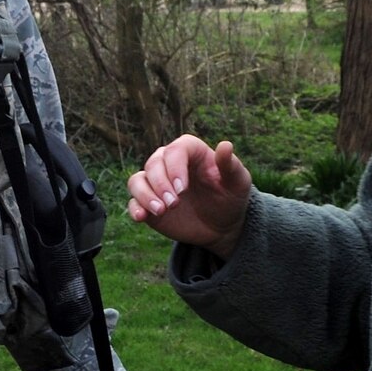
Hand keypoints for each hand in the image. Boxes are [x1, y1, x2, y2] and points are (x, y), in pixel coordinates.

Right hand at [126, 135, 253, 258]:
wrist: (221, 225)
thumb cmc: (231, 197)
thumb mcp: (238, 183)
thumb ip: (231, 165)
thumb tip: (225, 145)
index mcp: (191, 152)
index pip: (175, 149)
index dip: (175, 167)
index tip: (182, 188)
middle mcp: (170, 164)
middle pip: (153, 163)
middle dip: (161, 184)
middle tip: (175, 204)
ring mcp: (157, 184)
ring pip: (138, 180)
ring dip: (145, 195)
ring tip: (160, 211)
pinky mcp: (148, 202)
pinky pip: (133, 201)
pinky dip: (135, 207)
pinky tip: (142, 218)